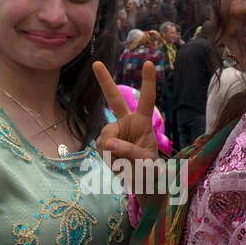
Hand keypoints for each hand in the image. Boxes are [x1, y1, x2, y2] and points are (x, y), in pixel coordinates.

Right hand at [92, 61, 160, 194]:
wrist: (139, 182)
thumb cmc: (148, 169)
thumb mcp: (144, 162)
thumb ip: (128, 151)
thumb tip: (108, 143)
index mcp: (143, 122)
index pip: (147, 99)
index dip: (148, 82)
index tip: (149, 62)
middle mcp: (127, 123)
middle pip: (114, 99)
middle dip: (104, 81)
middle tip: (96, 63)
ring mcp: (114, 132)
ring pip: (107, 134)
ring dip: (112, 151)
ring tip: (123, 164)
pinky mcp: (105, 143)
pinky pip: (101, 147)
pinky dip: (107, 157)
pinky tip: (115, 164)